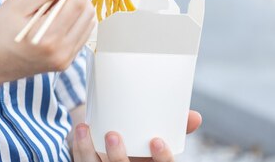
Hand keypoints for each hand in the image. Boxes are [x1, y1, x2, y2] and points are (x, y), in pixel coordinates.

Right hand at [0, 0, 96, 90]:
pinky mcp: (64, 63)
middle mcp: (60, 51)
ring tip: (53, 4)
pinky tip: (56, 17)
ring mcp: (64, 60)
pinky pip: (81, 35)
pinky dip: (75, 20)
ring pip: (88, 23)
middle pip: (87, 11)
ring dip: (79, 6)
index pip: (78, 1)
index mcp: (47, 36)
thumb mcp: (17, 3)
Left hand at [72, 111, 202, 161]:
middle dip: (118, 157)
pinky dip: (79, 148)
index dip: (161, 159)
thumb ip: (175, 127)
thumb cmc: (140, 142)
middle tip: (113, 134)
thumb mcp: (156, 140)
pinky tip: (79, 131)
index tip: (156, 140)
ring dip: (89, 151)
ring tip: (85, 128)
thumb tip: (195, 116)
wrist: (112, 146)